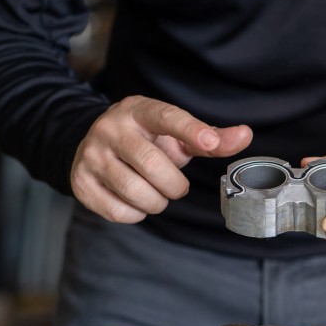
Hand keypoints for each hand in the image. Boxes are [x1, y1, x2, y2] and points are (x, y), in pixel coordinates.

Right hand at [71, 95, 252, 222]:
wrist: (94, 145)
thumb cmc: (148, 140)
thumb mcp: (177, 135)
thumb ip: (212, 138)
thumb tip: (246, 135)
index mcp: (139, 111)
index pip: (166, 117)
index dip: (190, 130)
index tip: (211, 143)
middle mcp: (110, 129)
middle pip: (153, 165)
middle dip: (175, 185)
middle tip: (176, 186)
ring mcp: (91, 156)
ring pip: (135, 192)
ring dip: (157, 202)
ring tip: (156, 193)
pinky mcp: (80, 183)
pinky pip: (119, 211)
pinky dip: (136, 214)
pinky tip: (135, 201)